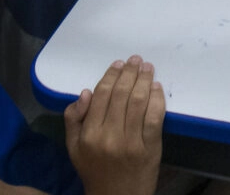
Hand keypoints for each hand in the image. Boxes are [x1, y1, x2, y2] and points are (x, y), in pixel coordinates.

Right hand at [64, 56, 165, 194]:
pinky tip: (156, 88)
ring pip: (138, 102)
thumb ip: (73, 119)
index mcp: (88, 135)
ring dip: (144, 80)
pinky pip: (154, 118)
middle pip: (120, 95)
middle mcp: (108, 136)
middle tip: (136, 60)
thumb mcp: (74, 148)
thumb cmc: (94, 170)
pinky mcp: (150, 148)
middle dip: (129, 73)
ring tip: (147, 68)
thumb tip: (85, 92)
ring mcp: (131, 142)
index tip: (118, 64)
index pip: (101, 96)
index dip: (111, 76)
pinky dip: (157, 99)